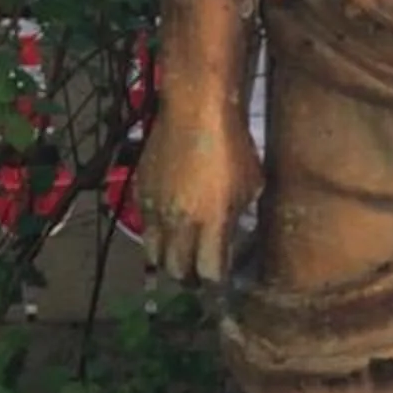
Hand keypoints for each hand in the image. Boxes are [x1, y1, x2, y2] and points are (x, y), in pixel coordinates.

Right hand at [138, 92, 263, 284]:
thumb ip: (238, 215)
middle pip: (176, 270)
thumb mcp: (250, 184)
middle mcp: (180, 221)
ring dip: (168, 260)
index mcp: (212, 221)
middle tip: (198, 277)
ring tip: (180, 257)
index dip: (216, 283)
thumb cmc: (232, 144)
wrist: (194, 110)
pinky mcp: (141, 192)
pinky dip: (156, 233)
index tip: (221, 282)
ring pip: (153, 253)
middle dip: (189, 279)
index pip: (209, 272)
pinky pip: (145, 226)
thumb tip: (231, 234)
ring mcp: (156, 208)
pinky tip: (168, 226)